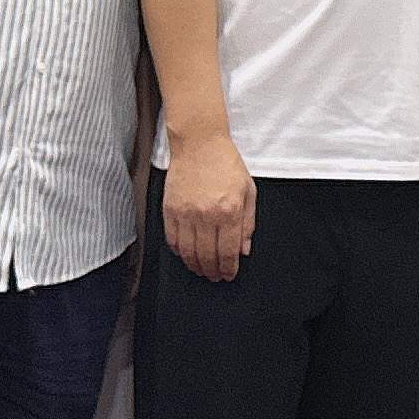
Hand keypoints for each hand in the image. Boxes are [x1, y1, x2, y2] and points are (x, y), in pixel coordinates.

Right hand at [162, 131, 256, 283]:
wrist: (199, 143)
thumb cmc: (225, 163)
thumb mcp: (248, 191)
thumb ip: (248, 223)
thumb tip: (244, 249)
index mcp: (229, 211)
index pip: (228, 252)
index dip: (229, 269)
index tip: (228, 274)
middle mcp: (207, 215)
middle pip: (207, 257)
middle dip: (212, 271)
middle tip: (215, 275)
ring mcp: (186, 213)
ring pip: (188, 253)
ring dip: (196, 266)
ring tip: (201, 269)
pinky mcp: (170, 209)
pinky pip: (172, 240)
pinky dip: (179, 252)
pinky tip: (186, 254)